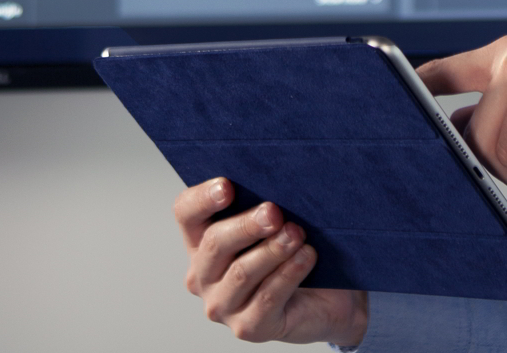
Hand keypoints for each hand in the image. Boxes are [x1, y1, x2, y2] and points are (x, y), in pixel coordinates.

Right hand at [173, 178, 368, 344]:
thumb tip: (273, 179)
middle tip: (274, 212)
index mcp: (199, 241)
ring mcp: (222, 305)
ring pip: (242, 272)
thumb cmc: (289, 253)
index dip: (203, 198)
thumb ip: (262, 205)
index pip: (186, 213)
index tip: (227, 186)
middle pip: (215, 242)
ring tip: (296, 233)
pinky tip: (305, 256)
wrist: (321, 299)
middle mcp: (203, 275)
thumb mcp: (271, 224)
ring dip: (273, 249)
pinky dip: (288, 273)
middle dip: (247, 225)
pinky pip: (267, 297)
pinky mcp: (248, 327)